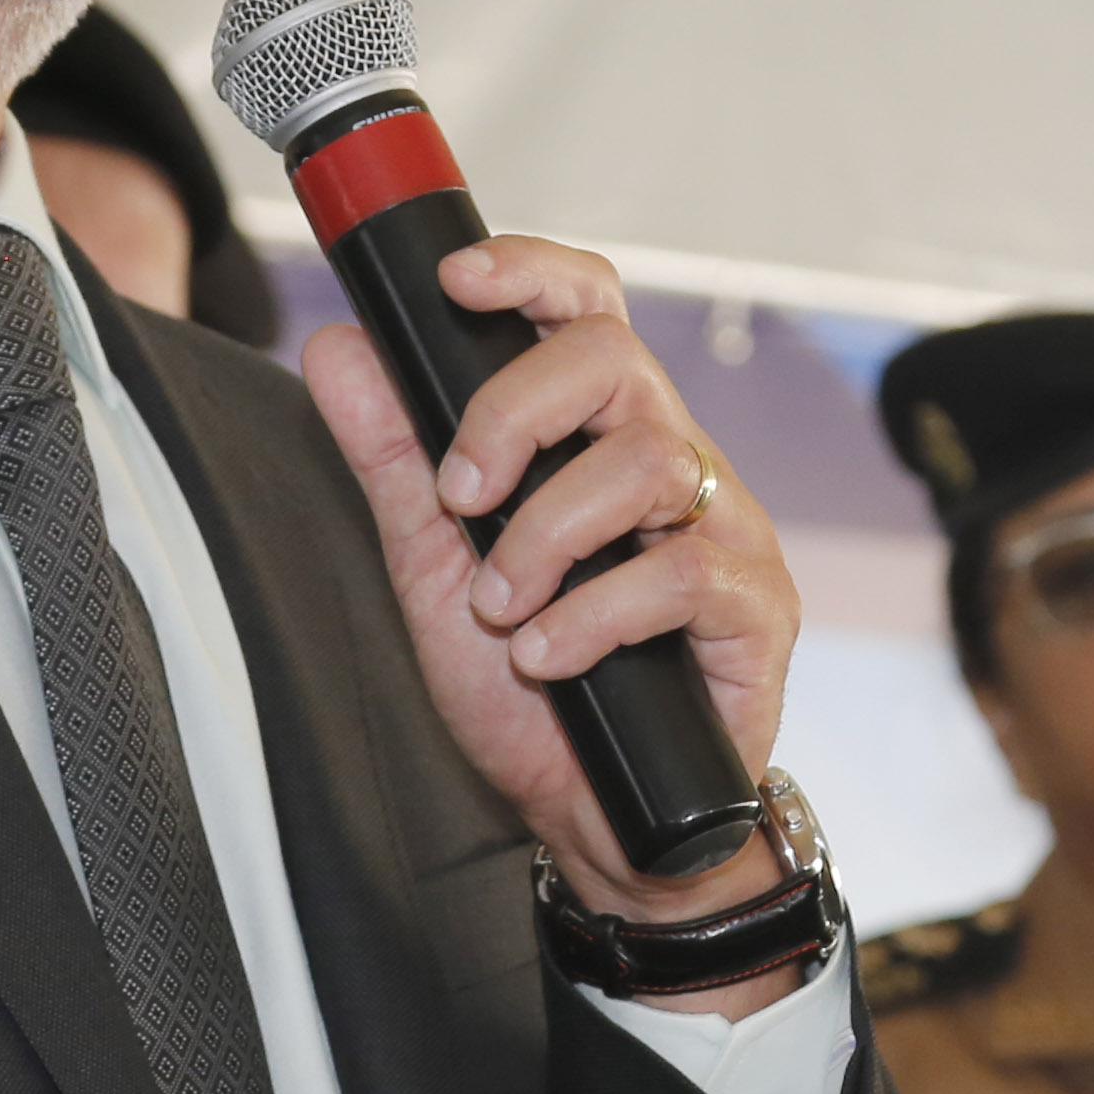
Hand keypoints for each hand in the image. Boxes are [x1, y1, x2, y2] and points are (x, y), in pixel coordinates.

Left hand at [304, 235, 797, 924]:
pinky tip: (548, 658)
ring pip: (645, 461)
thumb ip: (392, 459)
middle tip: (460, 496)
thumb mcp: (433, 568)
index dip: (531, 273)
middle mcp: (671, 462)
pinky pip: (678, 571)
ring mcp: (723, 528)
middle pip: (614, 359)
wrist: (600, 821)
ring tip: (500, 612)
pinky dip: (591, 617)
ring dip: (544, 539)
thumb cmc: (530, 693)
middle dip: (514, 413)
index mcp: (598, 436)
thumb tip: (337, 348)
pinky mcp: (755, 605)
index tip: (455, 284)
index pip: (588, 310)